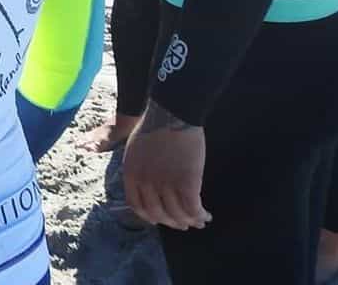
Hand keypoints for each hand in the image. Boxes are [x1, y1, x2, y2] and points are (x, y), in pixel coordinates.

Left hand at [122, 103, 211, 229]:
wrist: (172, 112)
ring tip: (198, 221)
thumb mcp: (136, 149)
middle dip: (172, 222)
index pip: (137, 206)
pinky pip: (193, 208)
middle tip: (182, 224)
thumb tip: (150, 188)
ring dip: (189, 221)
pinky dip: (200, 215)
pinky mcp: (187, 182)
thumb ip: (140, 170)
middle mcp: (146, 182)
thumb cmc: (157, 125)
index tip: (160, 219)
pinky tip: (206, 215)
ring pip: (177, 214)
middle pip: (158, 214)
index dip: (150, 216)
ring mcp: (166, 183)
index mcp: (131, 174)